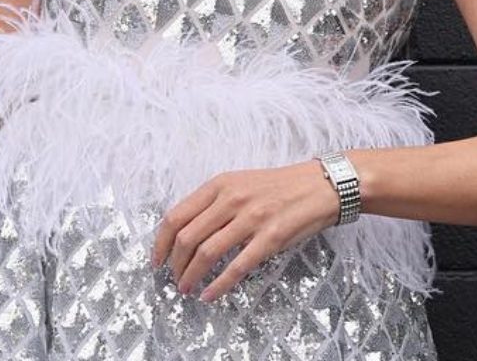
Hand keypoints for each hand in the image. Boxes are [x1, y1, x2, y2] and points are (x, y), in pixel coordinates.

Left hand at [150, 159, 342, 302]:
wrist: (319, 186)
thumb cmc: (278, 187)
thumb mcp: (240, 183)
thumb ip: (213, 202)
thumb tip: (184, 231)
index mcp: (220, 184)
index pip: (176, 216)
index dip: (161, 243)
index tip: (157, 260)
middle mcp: (231, 199)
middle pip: (187, 237)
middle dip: (174, 264)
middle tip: (173, 279)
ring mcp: (251, 218)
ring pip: (207, 253)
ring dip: (191, 276)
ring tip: (187, 288)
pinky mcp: (270, 238)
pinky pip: (236, 266)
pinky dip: (219, 285)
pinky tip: (210, 294)